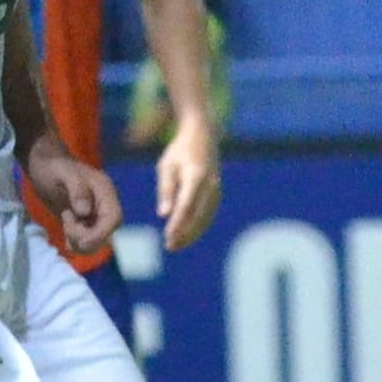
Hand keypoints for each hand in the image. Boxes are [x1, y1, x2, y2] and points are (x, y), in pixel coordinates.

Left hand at [24, 139, 119, 260]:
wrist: (42, 164)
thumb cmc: (52, 166)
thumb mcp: (63, 174)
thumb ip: (77, 189)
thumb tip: (85, 212)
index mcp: (105, 191)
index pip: (114, 218)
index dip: (101, 233)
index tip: (82, 241)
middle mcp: (104, 204)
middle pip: (107, 232)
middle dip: (87, 237)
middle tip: (66, 223)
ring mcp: (94, 213)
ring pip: (97, 239)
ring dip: (80, 240)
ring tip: (64, 220)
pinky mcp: (84, 221)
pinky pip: (86, 239)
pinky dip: (76, 242)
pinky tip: (64, 230)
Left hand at [155, 117, 221, 251]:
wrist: (203, 135)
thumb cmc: (180, 151)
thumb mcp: (167, 166)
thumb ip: (166, 190)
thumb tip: (163, 215)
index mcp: (196, 176)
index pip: (186, 207)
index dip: (177, 225)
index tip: (167, 238)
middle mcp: (210, 185)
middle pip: (198, 216)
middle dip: (185, 234)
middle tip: (170, 247)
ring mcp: (217, 190)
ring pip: (206, 218)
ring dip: (191, 234)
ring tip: (175, 245)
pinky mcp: (217, 193)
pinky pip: (208, 214)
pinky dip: (198, 227)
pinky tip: (186, 235)